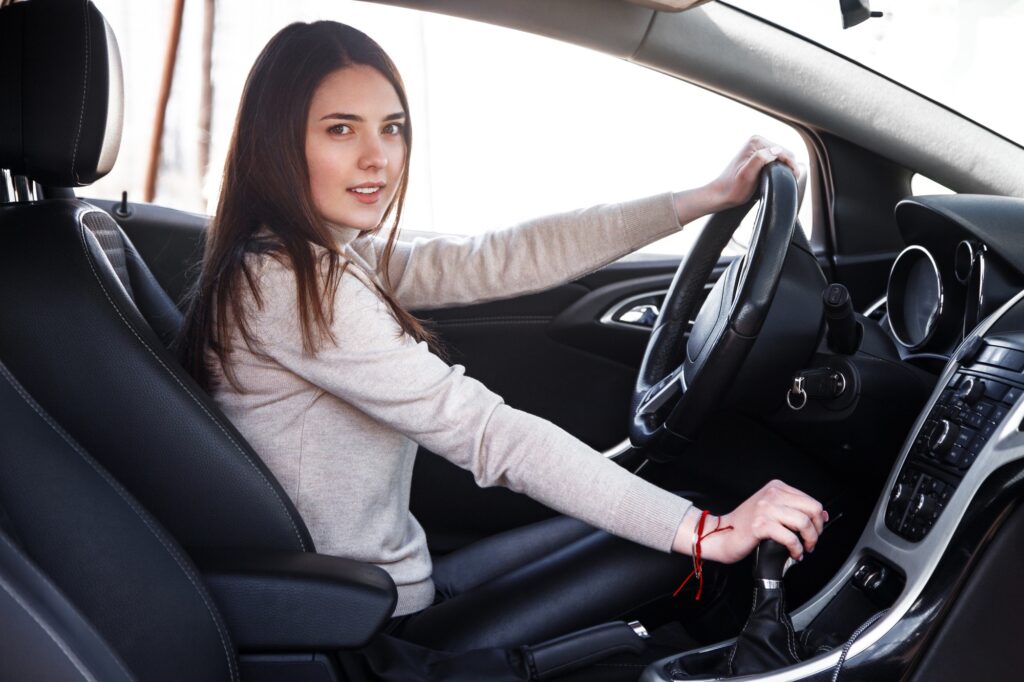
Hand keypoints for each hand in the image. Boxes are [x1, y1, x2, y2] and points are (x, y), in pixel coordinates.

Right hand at [674, 480, 826, 563]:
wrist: (721, 534)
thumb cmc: (745, 525)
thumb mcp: (771, 510)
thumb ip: (794, 509)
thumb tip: (822, 515)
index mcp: (775, 488)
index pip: (811, 501)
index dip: (818, 520)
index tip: (815, 531)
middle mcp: (771, 494)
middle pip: (812, 510)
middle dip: (817, 530)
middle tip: (811, 542)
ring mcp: (765, 509)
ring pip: (803, 522)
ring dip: (809, 541)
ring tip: (804, 549)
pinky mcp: (760, 525)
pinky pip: (790, 537)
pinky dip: (797, 549)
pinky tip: (794, 553)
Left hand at [707, 135, 802, 209]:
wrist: (721, 194)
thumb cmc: (733, 188)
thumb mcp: (747, 174)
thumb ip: (761, 159)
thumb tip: (777, 149)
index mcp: (756, 142)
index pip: (784, 151)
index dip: (791, 164)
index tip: (794, 178)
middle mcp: (757, 141)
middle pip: (784, 152)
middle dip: (789, 165)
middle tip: (790, 181)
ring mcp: (757, 147)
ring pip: (781, 156)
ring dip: (784, 166)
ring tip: (785, 180)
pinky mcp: (757, 155)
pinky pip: (774, 159)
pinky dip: (779, 167)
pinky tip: (778, 177)